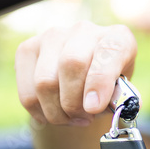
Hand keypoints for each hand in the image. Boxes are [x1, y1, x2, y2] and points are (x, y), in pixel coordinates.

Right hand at [15, 21, 137, 125]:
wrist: (85, 77)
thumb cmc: (108, 86)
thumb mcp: (122, 92)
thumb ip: (116, 98)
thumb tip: (96, 106)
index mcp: (117, 37)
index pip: (109, 50)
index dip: (100, 80)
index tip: (94, 107)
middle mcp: (84, 30)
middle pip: (70, 64)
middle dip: (74, 103)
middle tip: (84, 118)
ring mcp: (52, 36)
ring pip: (44, 82)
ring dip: (57, 112)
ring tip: (71, 118)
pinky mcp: (27, 49)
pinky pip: (27, 92)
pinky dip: (40, 112)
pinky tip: (54, 113)